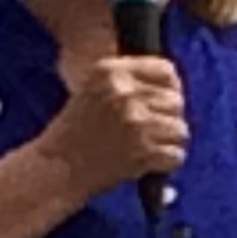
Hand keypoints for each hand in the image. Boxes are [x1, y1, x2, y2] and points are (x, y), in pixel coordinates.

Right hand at [38, 56, 187, 202]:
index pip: (166, 70)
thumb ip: (127, 81)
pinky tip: (152, 163)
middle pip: (176, 101)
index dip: (172, 87)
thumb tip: (171, 86)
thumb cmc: (74, 131)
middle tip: (155, 131)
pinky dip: (168, 162)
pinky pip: (176, 154)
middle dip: (170, 118)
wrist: (57, 167)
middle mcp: (124, 93)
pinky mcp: (142, 150)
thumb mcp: (93, 89)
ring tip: (152, 147)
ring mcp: (135, 122)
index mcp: (111, 72)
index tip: (168, 99)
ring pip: (179, 129)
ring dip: (170, 141)